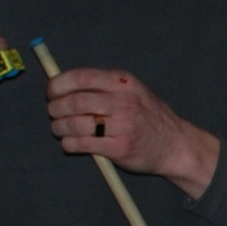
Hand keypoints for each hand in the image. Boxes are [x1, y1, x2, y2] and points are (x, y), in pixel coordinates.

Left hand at [44, 63, 220, 196]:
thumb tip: (62, 84)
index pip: (81, 77)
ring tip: (58, 129)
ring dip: (59, 127)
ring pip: (75, 124)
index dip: (58, 84)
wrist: (176, 145)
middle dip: (55, 108)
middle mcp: (123, 102)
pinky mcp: (119, 148)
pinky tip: (69, 143)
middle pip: (74, 102)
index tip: (51, 92)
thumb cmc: (149, 117)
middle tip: (53, 113)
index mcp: (123, 83)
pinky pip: (82, 144)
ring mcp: (122, 126)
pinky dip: (69, 144)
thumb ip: (104, 86)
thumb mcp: (133, 91)